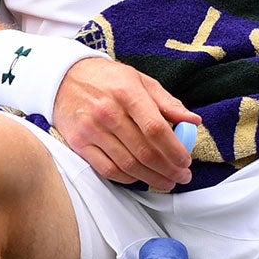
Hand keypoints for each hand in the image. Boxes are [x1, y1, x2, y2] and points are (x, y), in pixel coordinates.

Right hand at [52, 58, 199, 191]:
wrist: (64, 77)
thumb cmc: (107, 78)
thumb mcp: (140, 80)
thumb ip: (167, 102)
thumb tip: (193, 120)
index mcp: (127, 92)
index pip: (156, 128)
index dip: (174, 149)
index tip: (186, 160)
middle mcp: (108, 112)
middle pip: (144, 151)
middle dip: (168, 169)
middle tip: (182, 176)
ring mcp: (91, 129)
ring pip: (127, 164)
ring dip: (151, 178)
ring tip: (167, 181)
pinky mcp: (78, 143)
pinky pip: (107, 169)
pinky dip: (127, 178)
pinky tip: (140, 178)